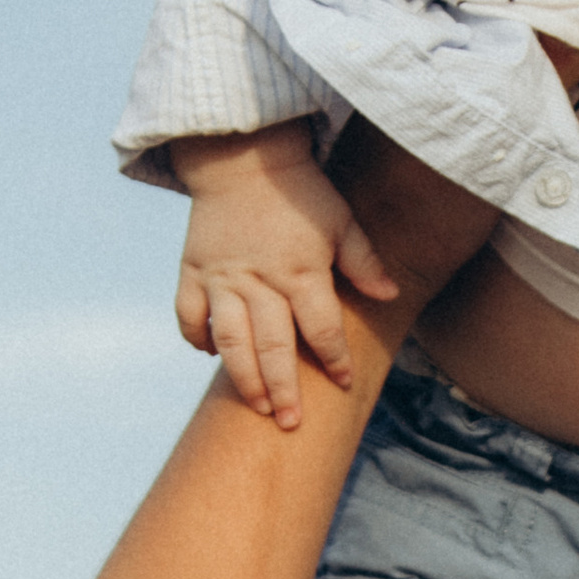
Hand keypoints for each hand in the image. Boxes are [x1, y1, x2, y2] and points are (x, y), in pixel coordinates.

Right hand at [172, 126, 400, 430]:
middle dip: (284, 389)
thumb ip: (363, 261)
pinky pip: (189, 314)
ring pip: (230, 340)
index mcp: (301, 269)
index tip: (343, 383)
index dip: (334, 359)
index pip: (321, 328)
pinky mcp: (193, 270)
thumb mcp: (341, 220)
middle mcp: (259, 279)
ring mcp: (222, 277)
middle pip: (274, 346)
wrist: (243, 155)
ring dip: (243, 377)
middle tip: (291, 423)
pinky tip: (210, 356)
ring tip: (256, 406)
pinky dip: (197, 338)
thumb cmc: (301, 193)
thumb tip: (390, 294)